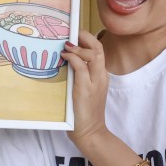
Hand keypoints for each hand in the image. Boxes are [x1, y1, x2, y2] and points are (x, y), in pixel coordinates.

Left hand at [60, 31, 109, 147]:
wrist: (91, 132)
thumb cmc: (84, 113)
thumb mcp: (84, 90)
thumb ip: (79, 76)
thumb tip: (66, 62)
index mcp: (101, 76)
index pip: (99, 51)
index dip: (88, 40)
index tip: (76, 36)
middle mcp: (101, 76)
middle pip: (99, 48)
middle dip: (86, 37)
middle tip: (73, 34)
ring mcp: (95, 82)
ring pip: (94, 55)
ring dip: (79, 47)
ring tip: (67, 46)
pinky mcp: (86, 89)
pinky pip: (81, 67)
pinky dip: (73, 58)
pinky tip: (64, 57)